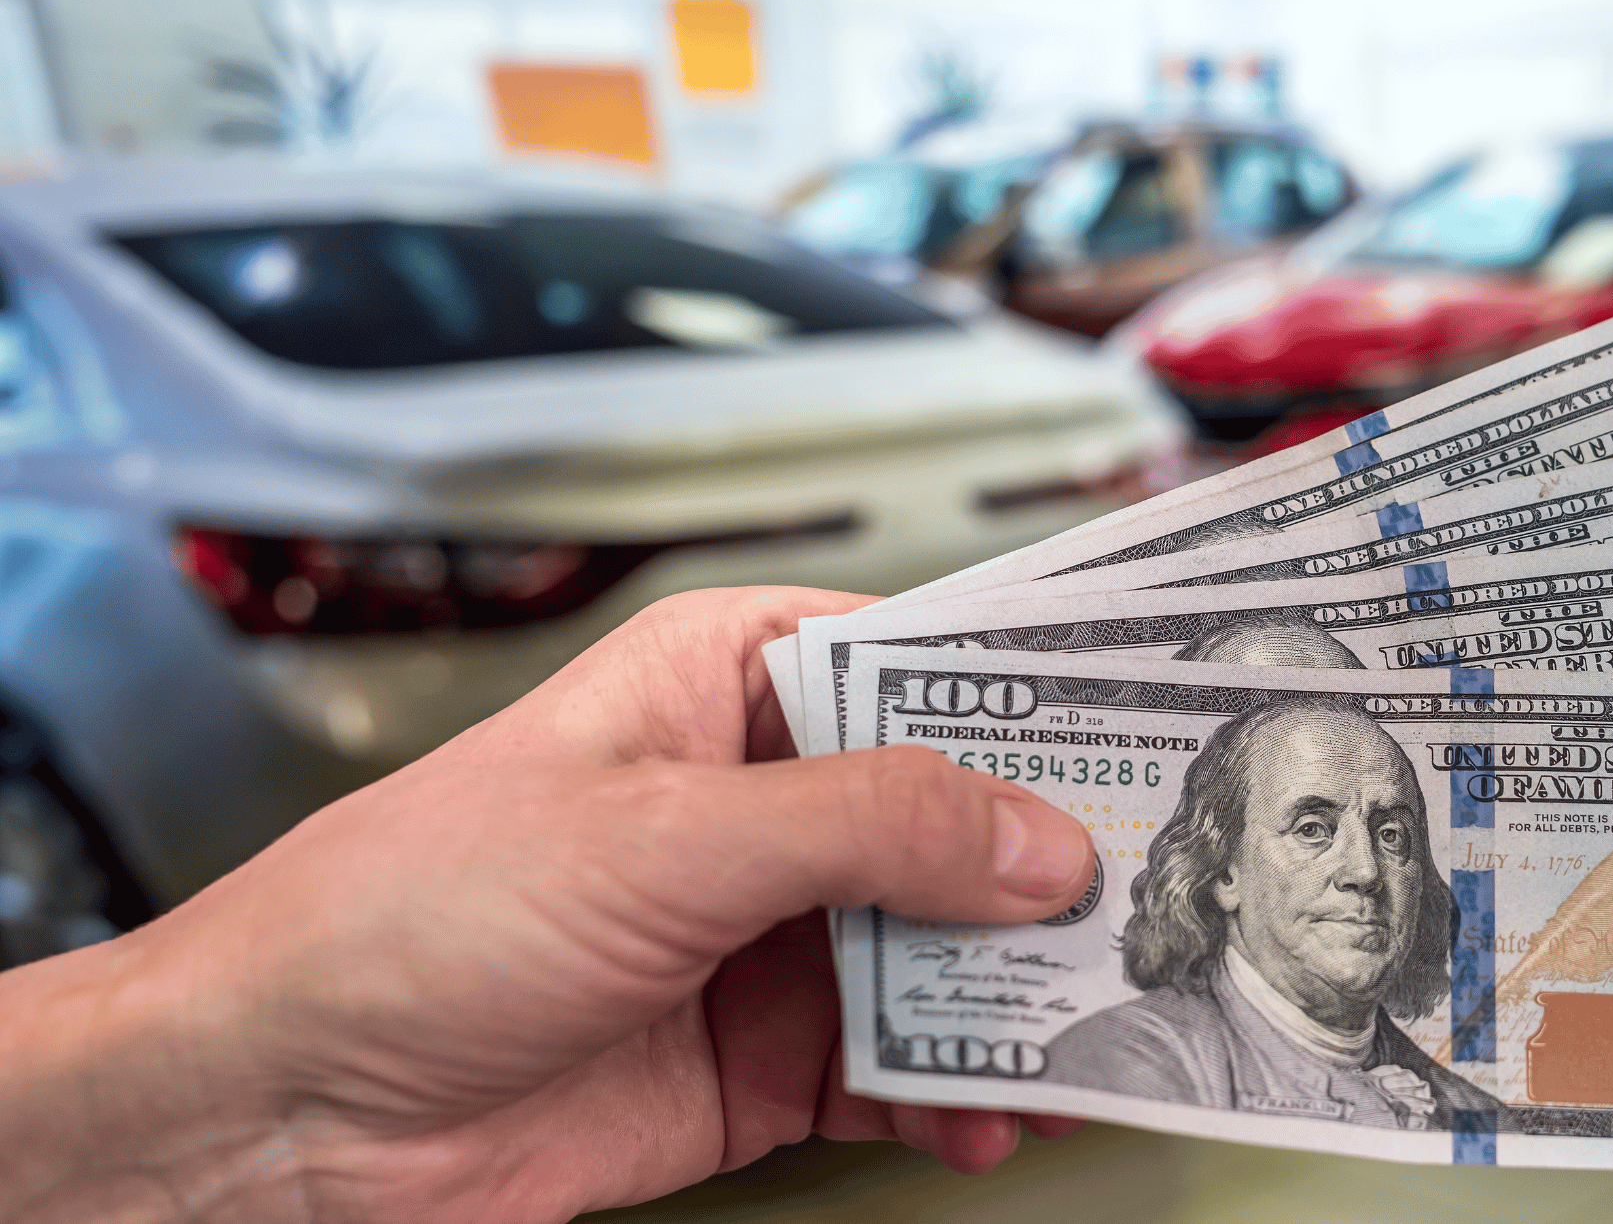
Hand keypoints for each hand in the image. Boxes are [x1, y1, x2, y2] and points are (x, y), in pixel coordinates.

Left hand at [0, 588, 1096, 1223]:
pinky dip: (964, 1088)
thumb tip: (1034, 835)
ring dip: (1023, 992)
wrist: (284, 1115)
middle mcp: (762, 800)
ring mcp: (769, 934)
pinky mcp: (765, 1057)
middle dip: (1053, 866)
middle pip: (958, 818)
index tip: (1156, 726)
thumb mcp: (664, 837)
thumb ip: (868, 828)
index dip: (1041, 695)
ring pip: (948, 948)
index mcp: (730, 682)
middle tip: (1163, 896)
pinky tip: (1000, 1104)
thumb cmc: (405, 915)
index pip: (927, 661)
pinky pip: (904, 1062)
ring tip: (1101, 1020)